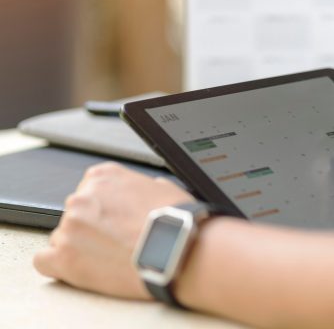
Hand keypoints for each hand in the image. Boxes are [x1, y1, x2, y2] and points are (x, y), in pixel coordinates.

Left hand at [33, 162, 193, 298]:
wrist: (177, 252)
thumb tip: (143, 193)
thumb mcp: (163, 188)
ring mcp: (70, 227)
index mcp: (103, 177)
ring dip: (81, 248)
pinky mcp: (64, 258)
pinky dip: (60, 266)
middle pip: (75, 215)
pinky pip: (44, 261)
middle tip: (116, 242)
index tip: (116, 221)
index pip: (89, 191)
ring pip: (62, 238)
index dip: (105, 210)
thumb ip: (140, 187)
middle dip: (92, 229)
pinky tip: (82, 268)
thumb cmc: (176, 222)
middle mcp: (81, 198)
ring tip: (109, 259)